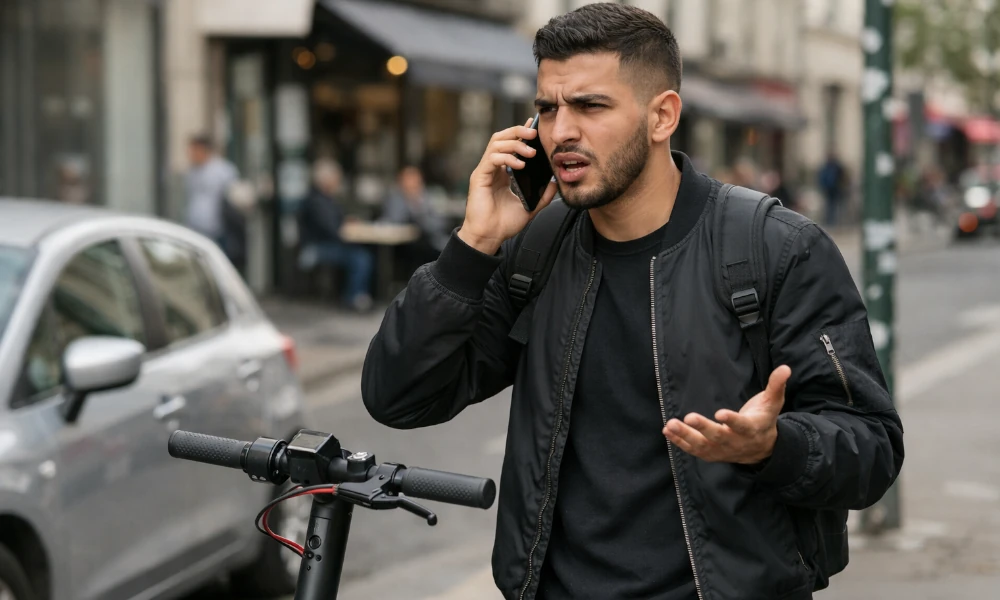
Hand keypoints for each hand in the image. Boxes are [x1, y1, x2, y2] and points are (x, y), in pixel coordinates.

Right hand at [458, 118, 558, 253]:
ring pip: (496, 143)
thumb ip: (543, 194)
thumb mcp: (530, 207)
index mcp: (502, 172)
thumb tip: (555, 181)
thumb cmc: (504, 224)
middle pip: (501, 138)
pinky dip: (506, 158)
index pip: (510, 144)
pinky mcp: (479, 177)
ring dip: (514, 143)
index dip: (520, 133)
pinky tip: (520, 165)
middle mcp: (492, 168)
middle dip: (517, 131)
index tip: (534, 128)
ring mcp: (484, 171)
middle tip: (533, 132)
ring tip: (530, 151)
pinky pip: (491, 159)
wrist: (490, 237)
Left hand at [662, 366, 791, 464]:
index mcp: (751, 429)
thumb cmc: (764, 420)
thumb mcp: (773, 403)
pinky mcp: (711, 454)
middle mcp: (735, 442)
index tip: (720, 413)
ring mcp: (722, 450)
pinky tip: (667, 431)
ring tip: (670, 425)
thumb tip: (786, 368)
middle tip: (689, 417)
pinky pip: (694, 450)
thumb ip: (776, 385)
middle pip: (718, 437)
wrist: (762, 449)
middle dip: (703, 428)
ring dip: (685, 435)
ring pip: (702, 446)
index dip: (732, 420)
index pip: (741, 425)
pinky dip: (680, 442)